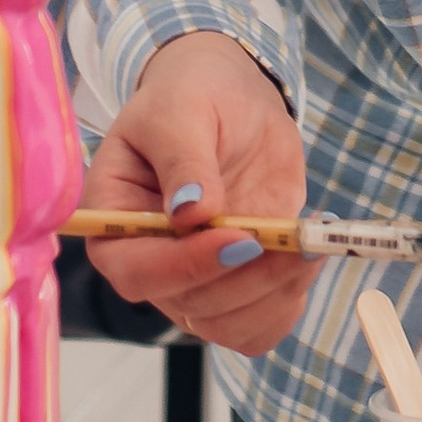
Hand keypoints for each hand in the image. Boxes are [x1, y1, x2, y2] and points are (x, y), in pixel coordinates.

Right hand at [82, 35, 324, 354]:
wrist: (232, 99)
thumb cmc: (189, 97)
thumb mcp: (178, 111)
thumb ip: (183, 160)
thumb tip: (191, 213)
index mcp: (115, 224)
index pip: (137, 272)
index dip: (187, 267)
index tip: (240, 239)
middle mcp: (150, 264)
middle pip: (192, 305)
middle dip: (248, 277)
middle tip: (293, 235)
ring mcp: (196, 280)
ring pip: (230, 324)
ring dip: (276, 292)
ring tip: (307, 242)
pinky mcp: (238, 283)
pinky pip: (260, 325)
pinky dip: (289, 300)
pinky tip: (306, 256)